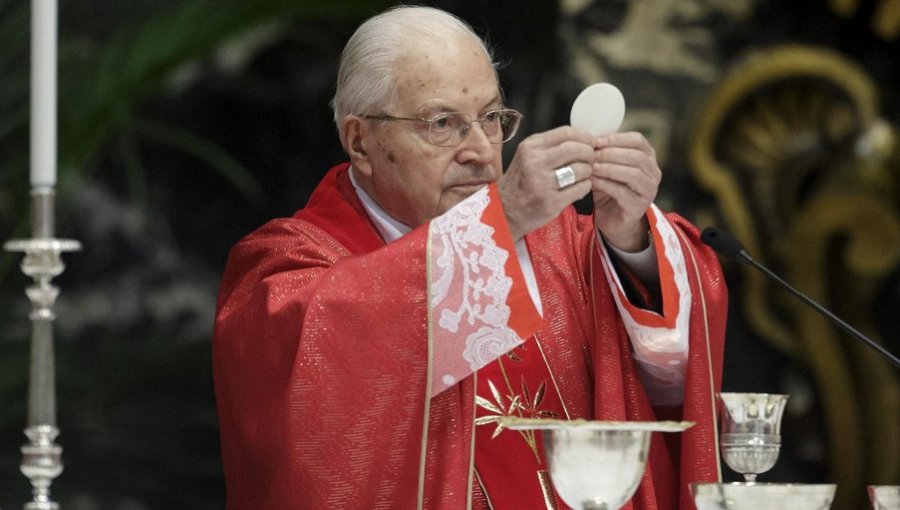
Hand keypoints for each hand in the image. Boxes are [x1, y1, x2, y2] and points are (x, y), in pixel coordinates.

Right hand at [498, 127, 595, 239]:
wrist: (504, 211)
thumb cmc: (519, 182)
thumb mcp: (527, 156)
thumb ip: (550, 146)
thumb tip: (583, 139)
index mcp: (530, 147)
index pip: (566, 133)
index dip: (585, 136)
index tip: (591, 142)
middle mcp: (535, 162)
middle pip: (576, 149)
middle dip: (589, 153)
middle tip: (590, 159)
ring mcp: (543, 183)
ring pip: (581, 169)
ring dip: (588, 172)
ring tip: (583, 175)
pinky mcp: (551, 202)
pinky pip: (581, 188)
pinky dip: (585, 186)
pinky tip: (579, 187)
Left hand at [591, 132, 660, 251]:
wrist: (613, 219)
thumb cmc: (610, 188)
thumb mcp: (607, 166)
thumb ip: (603, 152)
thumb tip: (590, 137)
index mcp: (648, 158)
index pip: (638, 140)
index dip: (617, 138)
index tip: (597, 141)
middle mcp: (653, 173)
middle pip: (637, 156)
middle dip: (612, 153)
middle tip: (592, 154)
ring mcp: (649, 191)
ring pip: (633, 174)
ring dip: (609, 168)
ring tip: (592, 167)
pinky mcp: (639, 207)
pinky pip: (623, 192)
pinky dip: (606, 184)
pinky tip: (593, 181)